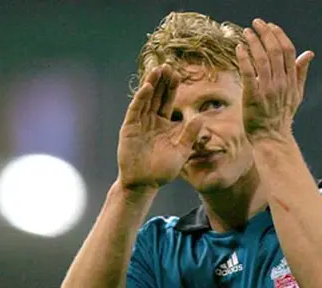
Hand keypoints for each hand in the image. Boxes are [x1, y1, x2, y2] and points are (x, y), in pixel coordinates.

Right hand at [117, 64, 201, 189]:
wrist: (144, 183)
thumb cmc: (163, 170)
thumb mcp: (181, 152)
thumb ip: (189, 135)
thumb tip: (202, 118)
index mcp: (164, 123)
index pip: (168, 101)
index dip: (172, 87)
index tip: (178, 72)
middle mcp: (151, 120)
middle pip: (157, 96)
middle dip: (162, 81)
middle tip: (167, 65)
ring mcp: (139, 123)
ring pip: (146, 99)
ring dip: (151, 85)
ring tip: (157, 70)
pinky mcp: (129, 128)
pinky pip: (136, 110)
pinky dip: (141, 99)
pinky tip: (147, 87)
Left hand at [236, 18, 313, 142]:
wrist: (272, 137)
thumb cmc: (281, 115)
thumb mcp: (296, 94)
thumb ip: (300, 73)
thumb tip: (308, 53)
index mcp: (291, 80)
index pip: (288, 51)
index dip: (279, 35)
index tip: (270, 25)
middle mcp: (281, 82)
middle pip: (275, 51)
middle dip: (265, 34)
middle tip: (256, 23)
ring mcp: (267, 89)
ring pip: (262, 59)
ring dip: (254, 43)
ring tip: (246, 32)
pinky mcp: (253, 96)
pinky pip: (249, 73)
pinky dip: (244, 59)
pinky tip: (239, 48)